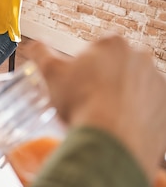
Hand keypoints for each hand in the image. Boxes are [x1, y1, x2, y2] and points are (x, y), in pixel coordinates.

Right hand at [24, 35, 165, 181]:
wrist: (110, 141)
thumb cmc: (82, 103)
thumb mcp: (51, 73)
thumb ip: (41, 53)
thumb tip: (33, 46)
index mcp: (113, 44)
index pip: (97, 48)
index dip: (83, 65)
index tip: (76, 80)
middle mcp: (141, 59)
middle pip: (117, 66)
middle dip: (103, 80)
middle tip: (87, 98)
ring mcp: (156, 84)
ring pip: (133, 87)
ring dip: (120, 97)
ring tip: (101, 116)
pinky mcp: (164, 109)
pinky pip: (147, 109)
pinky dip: (134, 116)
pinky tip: (117, 126)